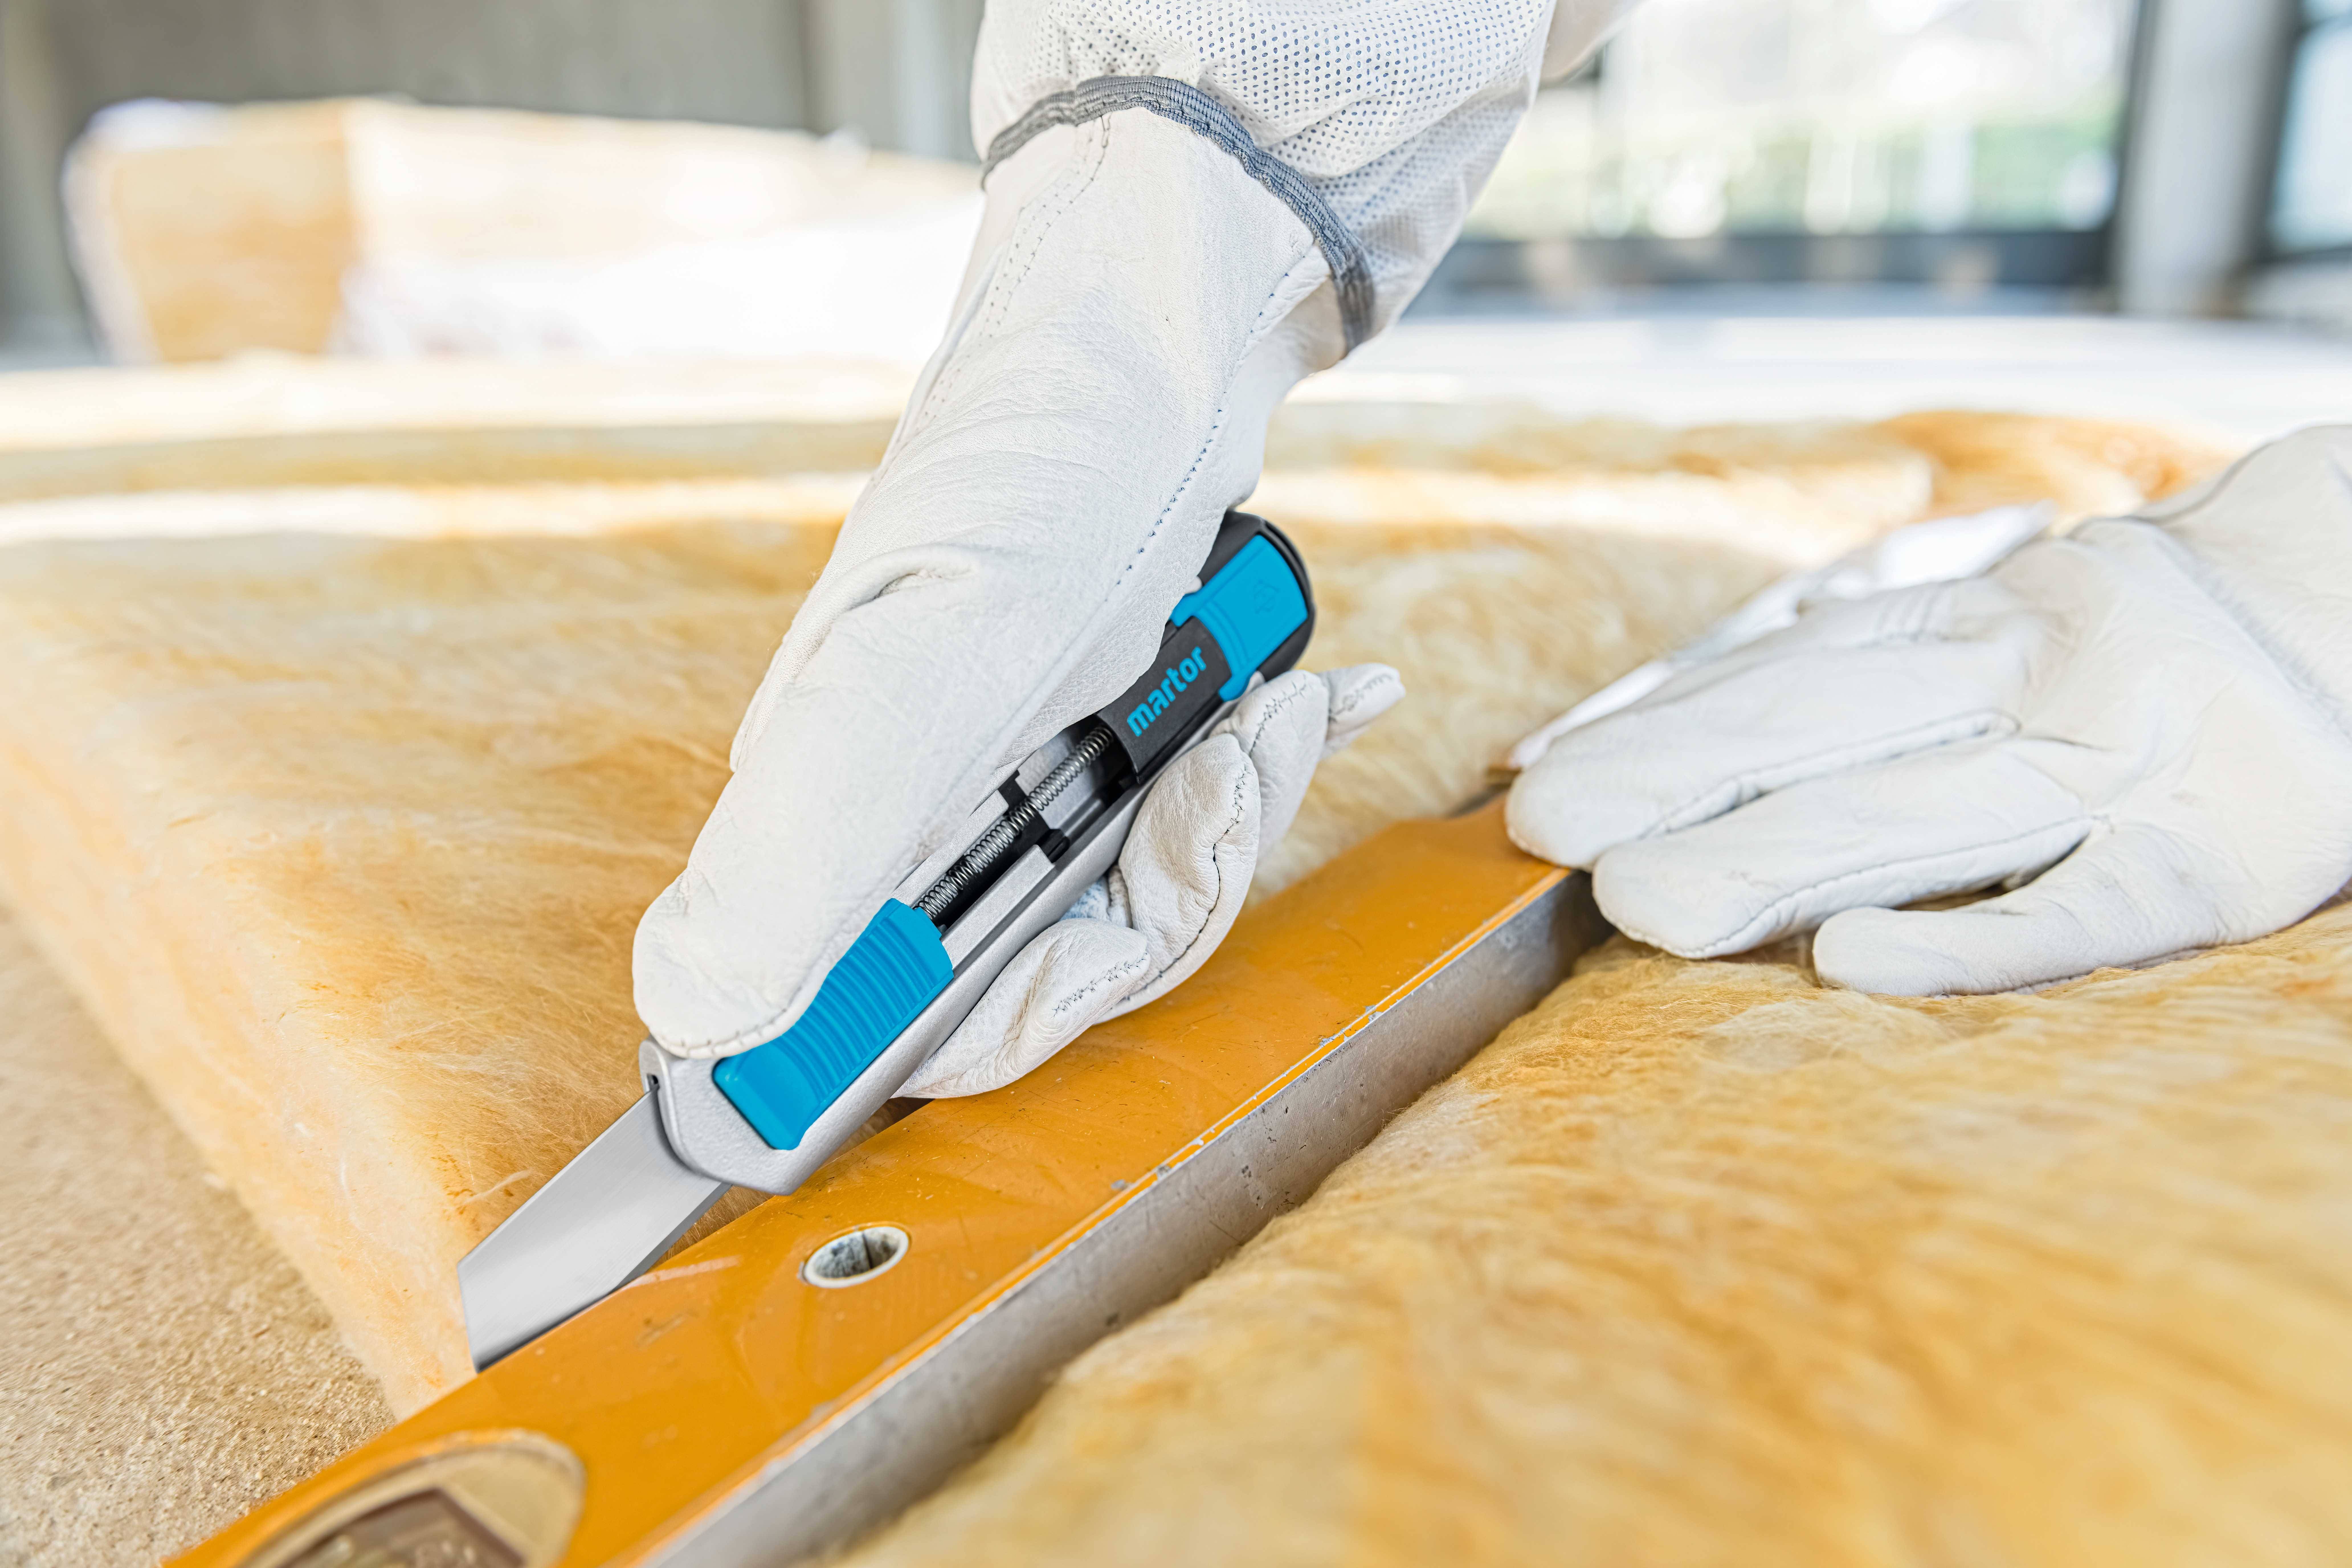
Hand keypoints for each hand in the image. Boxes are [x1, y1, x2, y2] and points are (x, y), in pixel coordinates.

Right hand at [635, 6, 1546, 1071]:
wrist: (1146, 327)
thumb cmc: (1047, 477)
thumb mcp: (933, 666)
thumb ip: (807, 839)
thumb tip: (684, 1007)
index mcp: (827, 815)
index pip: (891, 1025)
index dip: (1003, 1016)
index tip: (1114, 905)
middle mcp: (893, 810)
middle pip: (1035, 970)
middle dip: (1157, 892)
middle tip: (1222, 767)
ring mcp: (987, 777)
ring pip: (1113, 904)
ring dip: (1214, 826)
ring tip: (1267, 715)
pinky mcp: (1066, 739)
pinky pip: (1157, 830)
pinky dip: (1233, 781)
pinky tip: (1295, 703)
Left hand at [1507, 427, 2351, 994]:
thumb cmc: (2149, 629)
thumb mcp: (2009, 608)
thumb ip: (1869, 644)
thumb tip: (1701, 681)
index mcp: (1987, 616)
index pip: (1788, 669)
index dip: (1657, 718)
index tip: (1537, 775)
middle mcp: (2041, 674)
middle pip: (1829, 727)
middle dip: (1678, 779)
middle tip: (1544, 837)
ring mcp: (2133, 762)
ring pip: (1924, 814)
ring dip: (1775, 859)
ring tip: (1640, 905)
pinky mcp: (2219, 858)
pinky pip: (2081, 911)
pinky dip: (1970, 941)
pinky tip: (1856, 969)